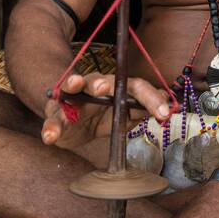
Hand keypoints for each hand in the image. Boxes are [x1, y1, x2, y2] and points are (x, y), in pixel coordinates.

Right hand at [40, 72, 174, 149]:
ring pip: (71, 88)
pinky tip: (50, 137)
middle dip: (102, 81)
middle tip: (106, 85)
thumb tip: (168, 106)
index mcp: (115, 87)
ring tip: (75, 83)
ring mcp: (72, 99)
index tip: (163, 112)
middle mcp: (92, 87)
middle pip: (98, 80)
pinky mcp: (55, 114)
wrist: (70, 121)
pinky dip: (51, 128)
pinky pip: (53, 120)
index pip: (134, 87)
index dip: (149, 97)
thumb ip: (143, 110)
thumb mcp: (124, 114)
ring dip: (74, 84)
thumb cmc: (101, 115)